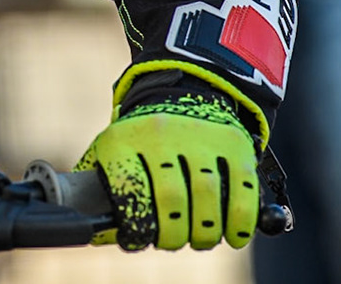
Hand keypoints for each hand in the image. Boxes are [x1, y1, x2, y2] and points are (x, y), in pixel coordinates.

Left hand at [76, 90, 258, 250]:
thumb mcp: (111, 154)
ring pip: (207, 194)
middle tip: (172, 242)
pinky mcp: (233, 142)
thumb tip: (98, 233)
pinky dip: (240, 221)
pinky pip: (242, 188)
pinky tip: (233, 236)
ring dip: (205, 231)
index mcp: (124, 139)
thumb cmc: (140, 143)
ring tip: (200, 239)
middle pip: (171, 196)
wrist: (180, 98)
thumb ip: (99, 191)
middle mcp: (160, 133)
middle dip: (173, 233)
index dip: (135, 224)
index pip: (128, 189)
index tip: (138, 238)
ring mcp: (199, 135)